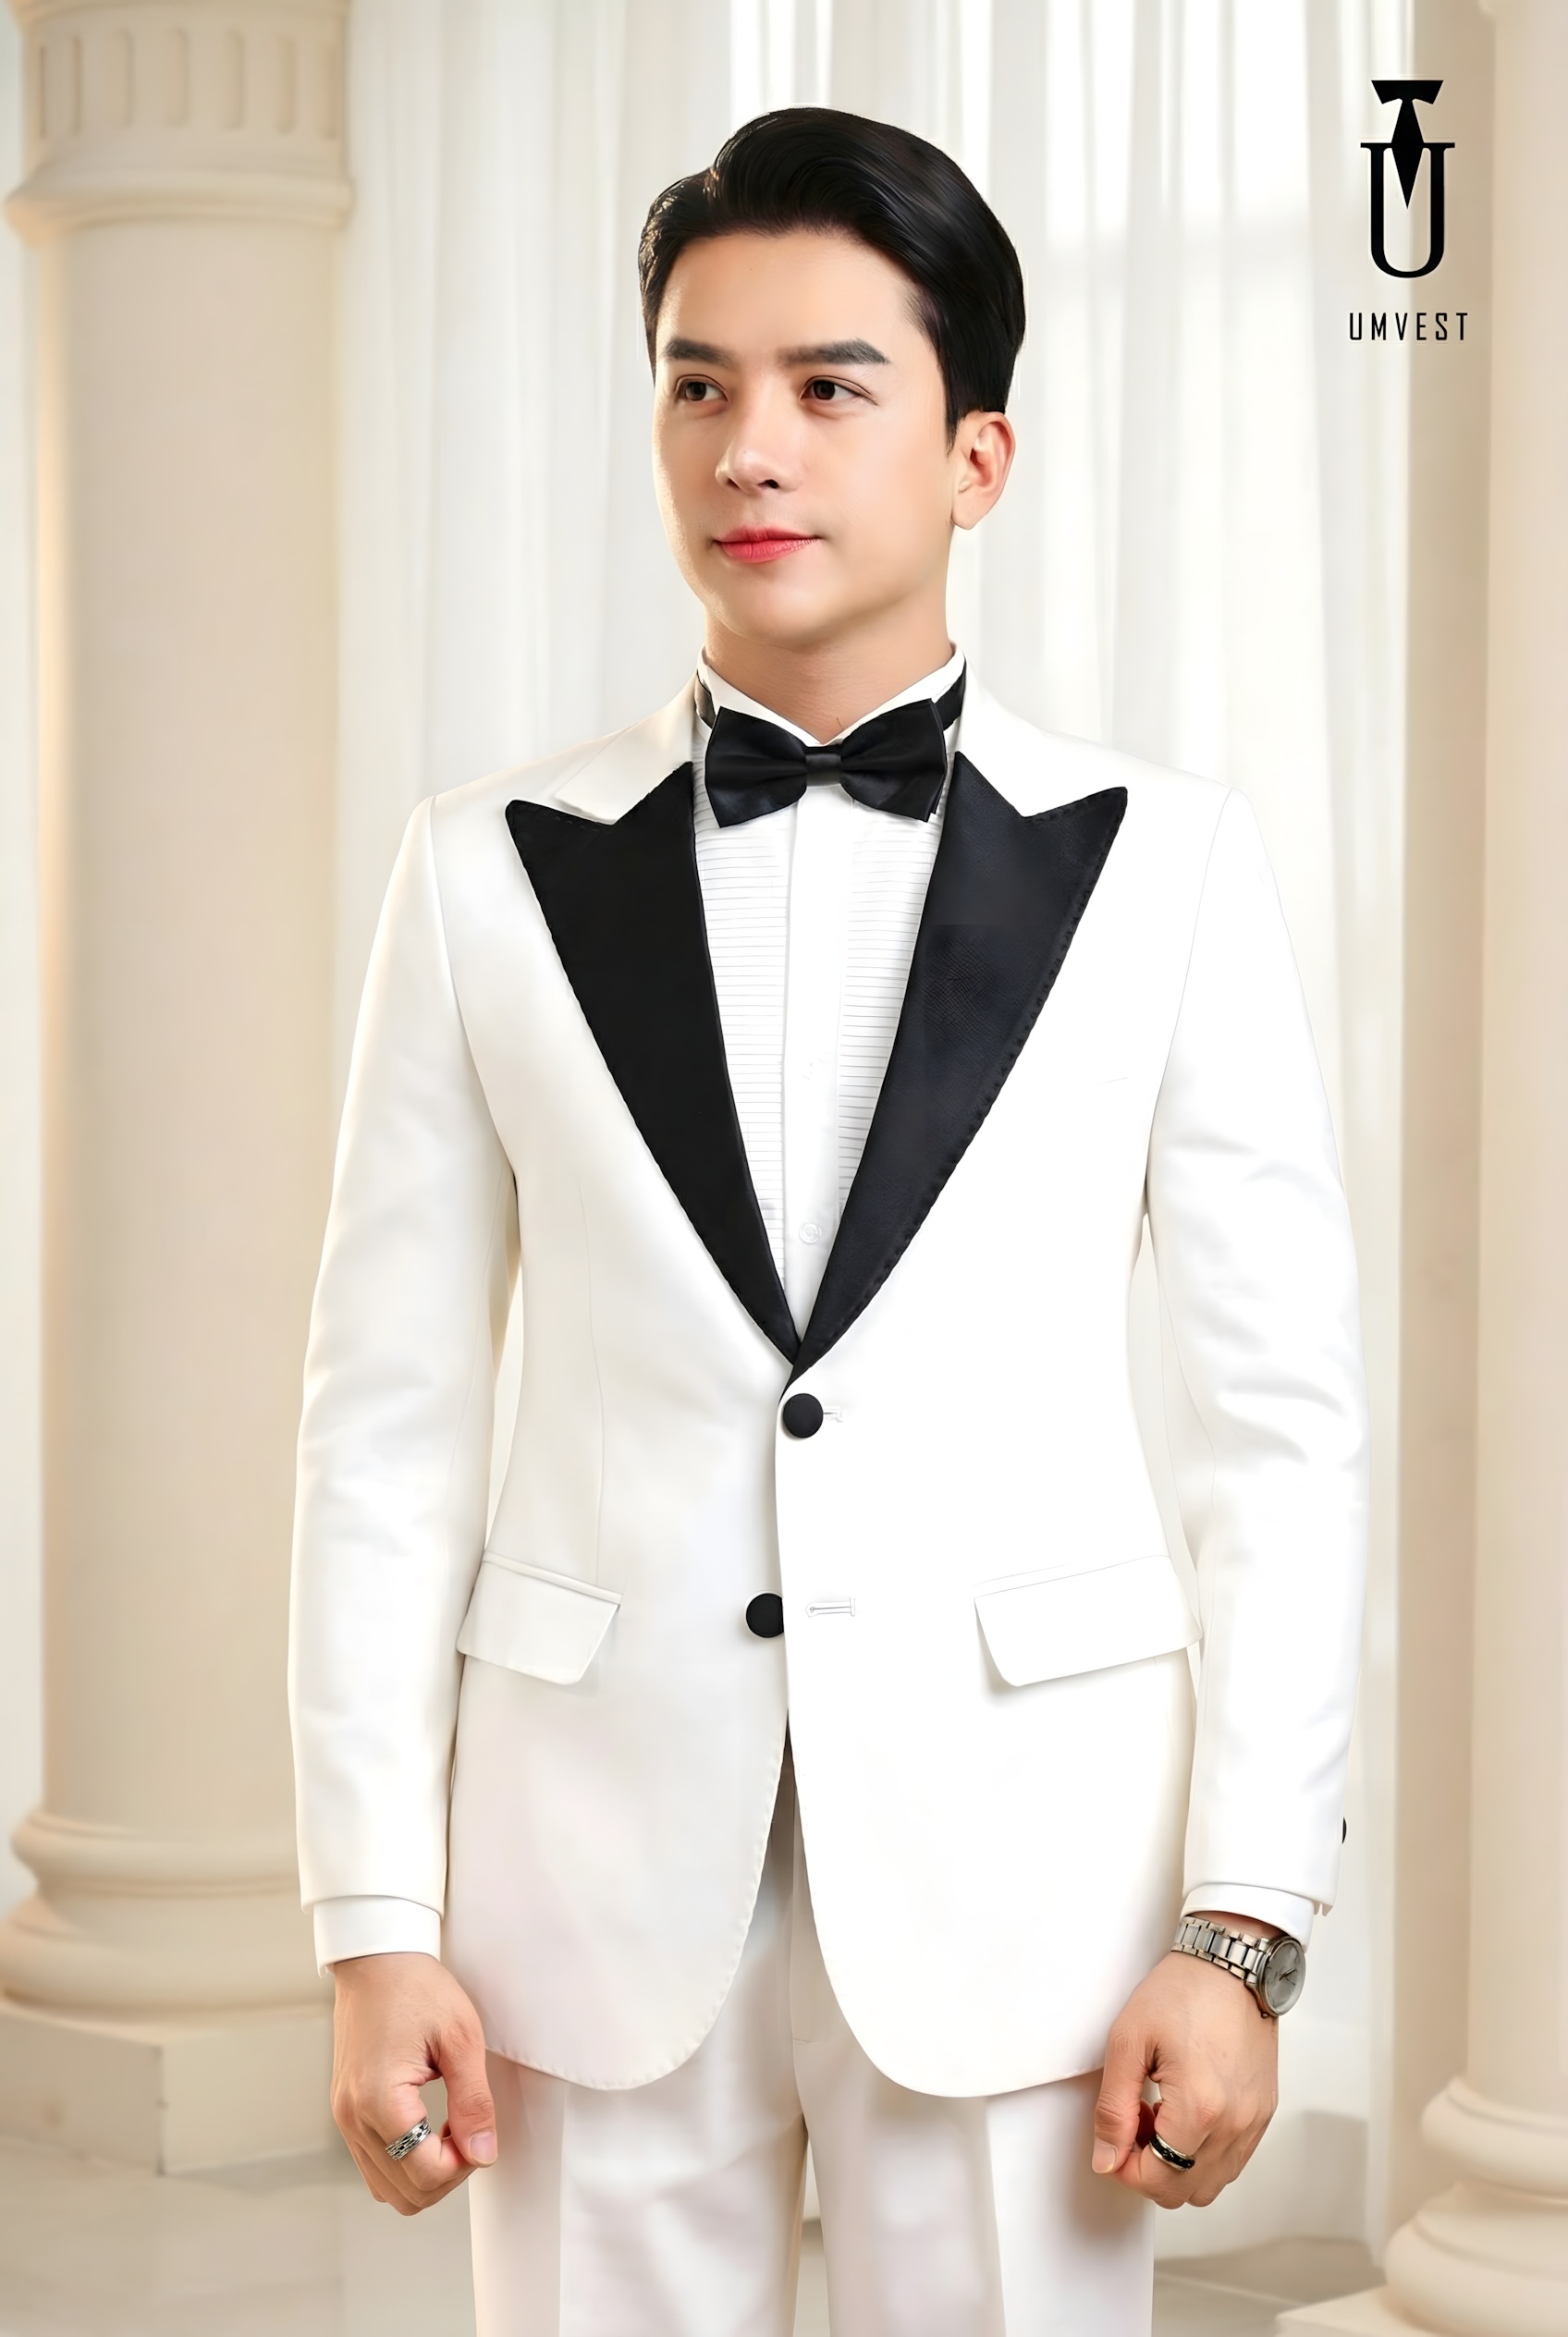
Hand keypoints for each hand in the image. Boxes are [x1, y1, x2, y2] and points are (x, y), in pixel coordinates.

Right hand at [330, 1951, 496, 2213]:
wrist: (376, 1959)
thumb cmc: (417, 1987)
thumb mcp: (461, 2037)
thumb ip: (474, 2102)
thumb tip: (484, 2153)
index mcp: (379, 2099)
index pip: (426, 2173)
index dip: (464, 2164)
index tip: (479, 2128)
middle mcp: (353, 2117)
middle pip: (406, 2194)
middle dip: (447, 2175)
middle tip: (468, 2131)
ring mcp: (344, 2118)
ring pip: (386, 2189)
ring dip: (425, 2174)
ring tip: (450, 2129)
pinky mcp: (345, 2112)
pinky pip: (374, 2166)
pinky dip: (404, 2163)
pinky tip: (428, 2128)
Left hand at [1091, 1929, 1278, 2208]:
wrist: (1232, 1964)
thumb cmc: (1183, 1992)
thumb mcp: (1128, 2042)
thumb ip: (1113, 2109)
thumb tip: (1107, 2158)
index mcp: (1200, 2108)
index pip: (1157, 2180)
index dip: (1124, 2168)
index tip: (1113, 2138)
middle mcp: (1235, 2124)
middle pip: (1183, 2193)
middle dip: (1149, 2169)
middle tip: (1134, 2123)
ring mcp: (1254, 2123)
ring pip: (1209, 2185)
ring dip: (1177, 2166)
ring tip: (1161, 2116)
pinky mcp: (1263, 2114)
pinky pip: (1231, 2162)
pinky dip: (1203, 2154)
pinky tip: (1186, 2113)